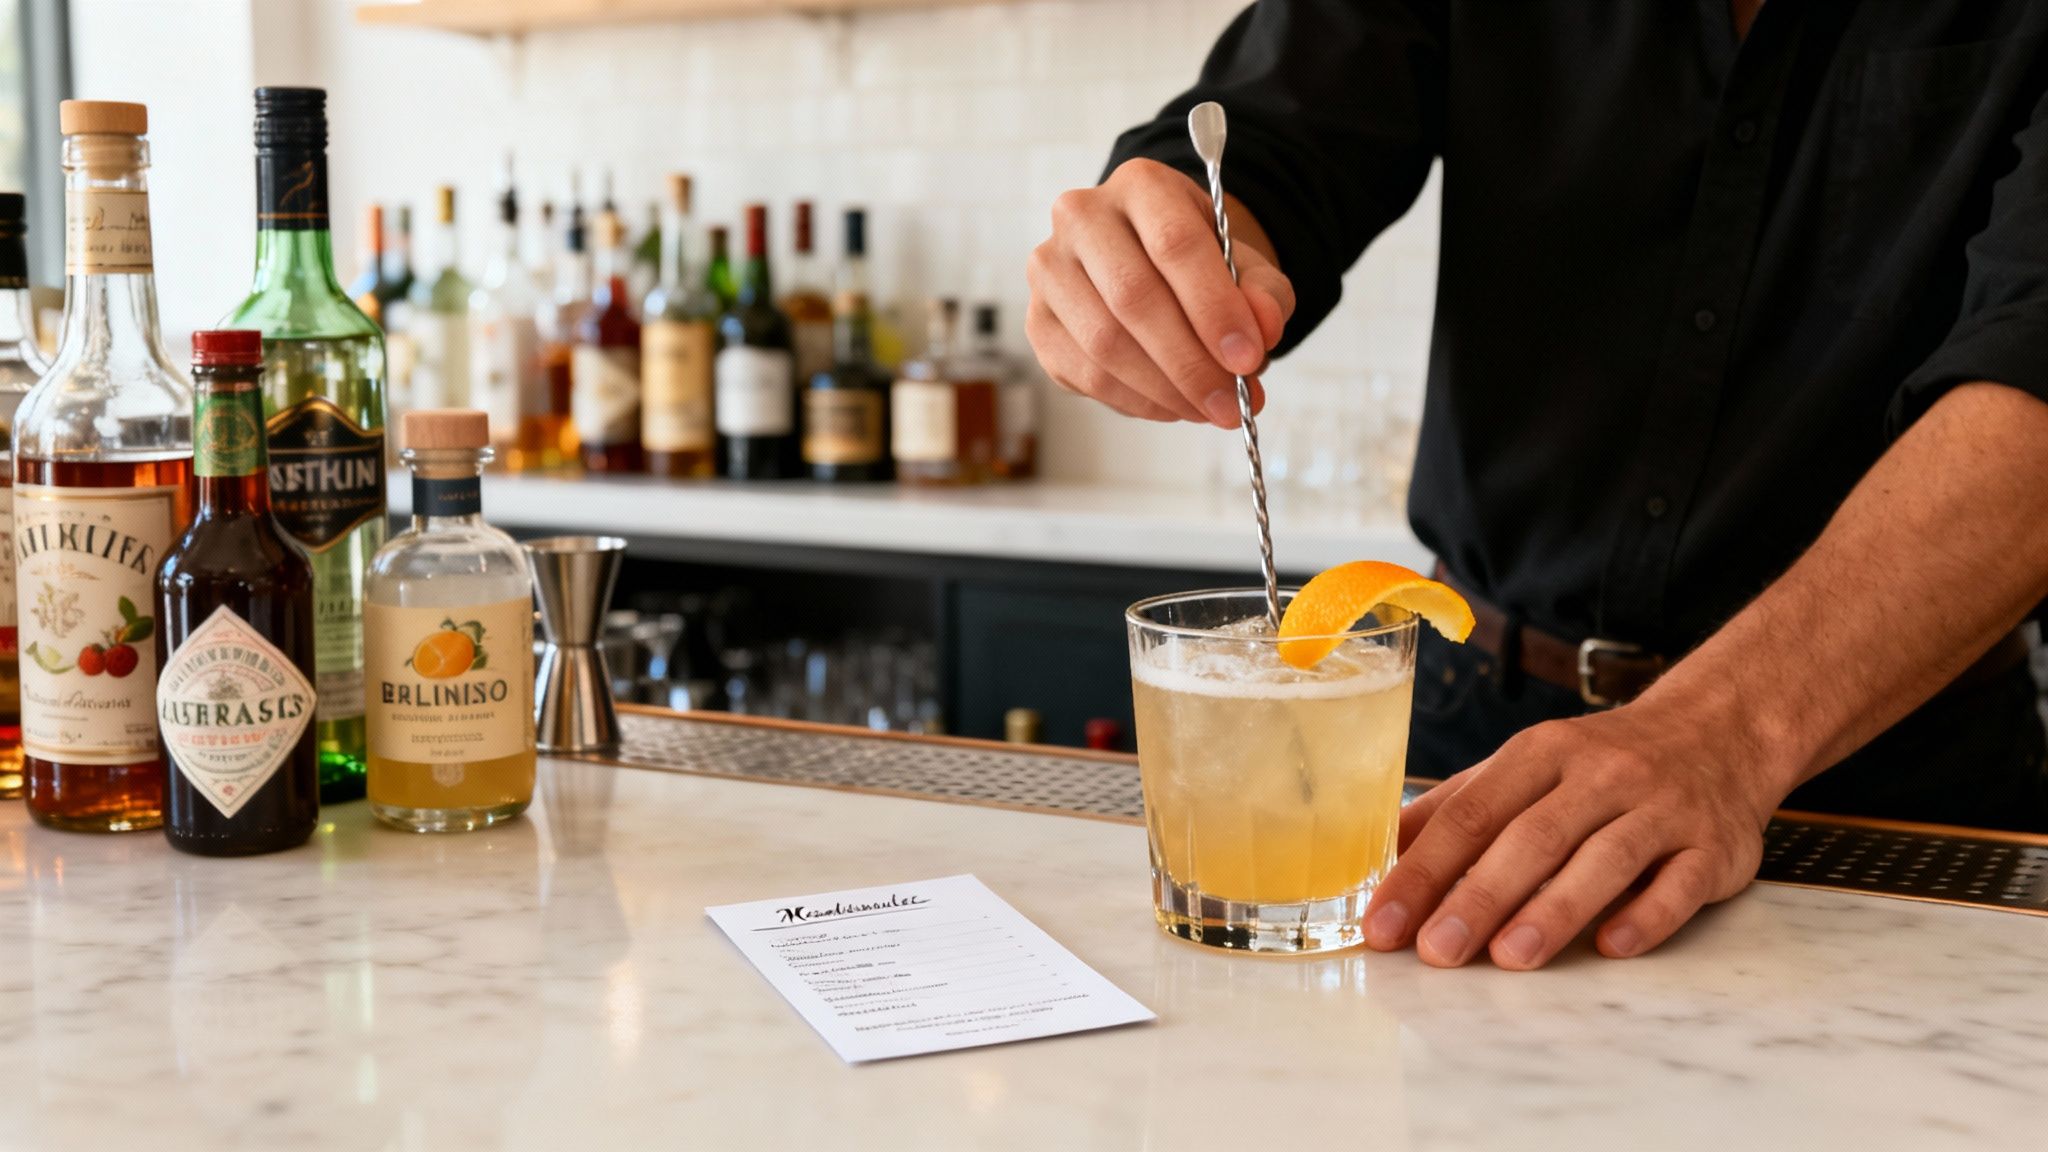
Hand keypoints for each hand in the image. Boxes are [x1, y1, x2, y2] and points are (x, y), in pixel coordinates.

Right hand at [1027, 158, 1295, 427]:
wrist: (1149, 267)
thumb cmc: (1199, 265)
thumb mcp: (1246, 267)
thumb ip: (1264, 294)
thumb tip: (1264, 331)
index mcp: (1141, 185)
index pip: (1175, 243)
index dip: (1214, 307)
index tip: (1247, 359)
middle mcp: (1082, 216)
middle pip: (1133, 296)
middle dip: (1190, 363)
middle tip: (1231, 405)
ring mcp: (1050, 269)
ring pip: (1104, 342)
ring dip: (1164, 389)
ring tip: (1208, 409)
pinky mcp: (1038, 321)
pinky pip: (1085, 373)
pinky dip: (1135, 400)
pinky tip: (1171, 406)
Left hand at [1364, 702, 1778, 968]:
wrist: (1720, 732)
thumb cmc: (1600, 764)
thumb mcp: (1526, 765)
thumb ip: (1458, 806)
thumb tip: (1380, 852)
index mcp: (1542, 753)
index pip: (1472, 814)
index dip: (1423, 869)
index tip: (1384, 921)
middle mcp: (1602, 775)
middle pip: (1532, 838)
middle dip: (1479, 897)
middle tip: (1435, 950)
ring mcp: (1663, 808)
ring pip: (1603, 859)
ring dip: (1554, 910)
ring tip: (1508, 958)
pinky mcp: (1714, 846)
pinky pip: (1680, 883)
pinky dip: (1646, 915)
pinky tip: (1610, 946)